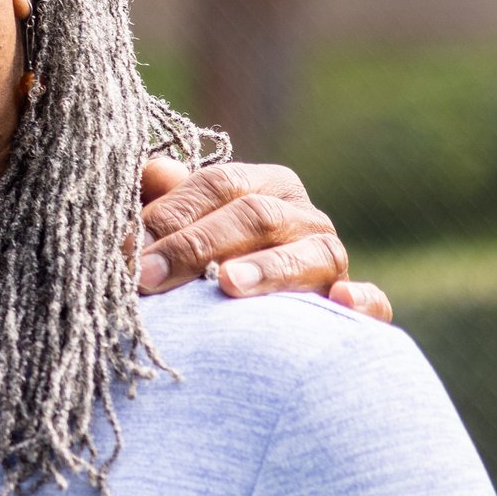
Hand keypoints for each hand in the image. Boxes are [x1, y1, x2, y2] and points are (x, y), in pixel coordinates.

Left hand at [132, 159, 389, 323]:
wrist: (255, 325)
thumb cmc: (204, 271)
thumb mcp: (179, 234)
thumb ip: (163, 205)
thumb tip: (151, 170)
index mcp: (263, 187)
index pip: (218, 185)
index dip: (170, 214)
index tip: (125, 250)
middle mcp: (303, 217)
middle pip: (255, 216)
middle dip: (195, 246)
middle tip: (146, 277)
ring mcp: (332, 260)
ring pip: (310, 254)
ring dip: (269, 269)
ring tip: (227, 285)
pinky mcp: (355, 306)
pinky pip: (371, 302)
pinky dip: (361, 301)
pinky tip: (340, 301)